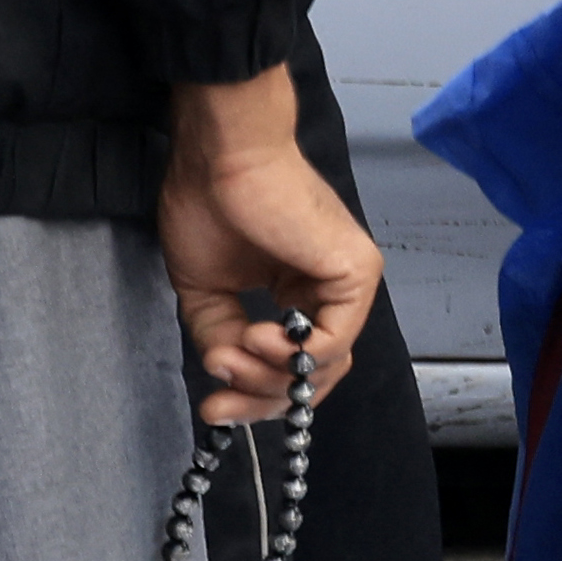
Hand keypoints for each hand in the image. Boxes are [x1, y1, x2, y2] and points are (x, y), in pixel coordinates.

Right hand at [159, 69, 384, 427]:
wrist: (220, 155)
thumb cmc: (209, 200)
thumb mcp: (205, 291)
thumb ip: (222, 337)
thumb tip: (226, 375)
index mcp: (298, 292)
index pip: (292, 365)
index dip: (254, 395)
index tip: (213, 405)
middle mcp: (328, 291)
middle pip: (310, 375)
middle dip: (260, 398)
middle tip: (217, 401)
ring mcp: (347, 283)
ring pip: (322, 366)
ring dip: (268, 376)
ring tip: (231, 354)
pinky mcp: (356, 273)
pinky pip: (333, 340)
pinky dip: (292, 353)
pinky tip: (257, 336)